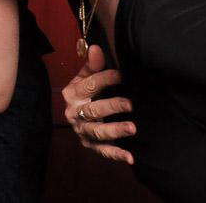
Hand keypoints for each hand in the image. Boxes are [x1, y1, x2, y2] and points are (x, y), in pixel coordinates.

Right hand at [62, 45, 135, 163]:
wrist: (74, 113)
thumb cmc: (85, 92)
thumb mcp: (85, 77)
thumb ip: (93, 65)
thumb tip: (96, 48)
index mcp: (73, 93)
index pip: (88, 85)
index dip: (104, 79)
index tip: (121, 75)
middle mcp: (74, 113)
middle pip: (92, 110)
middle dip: (111, 107)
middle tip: (129, 104)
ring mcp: (82, 130)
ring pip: (98, 131)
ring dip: (115, 130)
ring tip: (132, 128)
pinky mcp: (90, 145)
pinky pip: (103, 151)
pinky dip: (116, 155)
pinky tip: (130, 157)